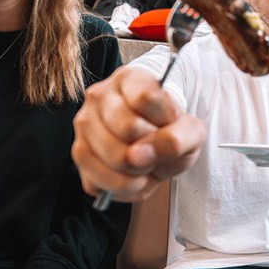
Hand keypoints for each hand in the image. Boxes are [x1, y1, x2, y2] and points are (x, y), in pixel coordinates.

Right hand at [72, 67, 205, 202]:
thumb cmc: (170, 127)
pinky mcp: (79, 154)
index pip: (146, 98)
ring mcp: (84, 125)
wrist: (155, 136)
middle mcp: (98, 97)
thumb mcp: (189, 129)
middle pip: (128, 128)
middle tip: (159, 149)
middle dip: (153, 149)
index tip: (170, 122)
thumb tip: (139, 157)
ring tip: (149, 167)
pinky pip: (101, 181)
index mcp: (128, 78)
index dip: (166, 120)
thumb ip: (175, 138)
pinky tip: (135, 177)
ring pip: (113, 158)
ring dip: (141, 174)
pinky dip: (125, 189)